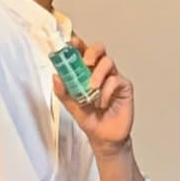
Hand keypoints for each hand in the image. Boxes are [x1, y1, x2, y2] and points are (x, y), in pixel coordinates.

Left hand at [52, 33, 133, 154]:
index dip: (78, 44)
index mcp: (86, 71)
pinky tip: (103, 103)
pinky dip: (107, 91)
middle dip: (91, 51)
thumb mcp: (71, 106)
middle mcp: (100, 70)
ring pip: (108, 62)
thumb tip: (55, 76)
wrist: (105, 138)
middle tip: (86, 61)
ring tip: (92, 87)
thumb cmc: (90, 119)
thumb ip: (63, 92)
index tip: (71, 42)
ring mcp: (113, 76)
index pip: (82, 51)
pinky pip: (116, 80)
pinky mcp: (124, 86)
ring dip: (98, 73)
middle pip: (99, 49)